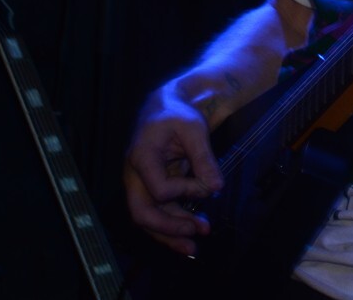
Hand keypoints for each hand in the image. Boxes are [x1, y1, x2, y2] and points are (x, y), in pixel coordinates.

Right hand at [122, 82, 223, 256]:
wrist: (166, 108)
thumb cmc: (177, 115)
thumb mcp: (194, 129)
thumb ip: (204, 158)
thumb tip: (217, 187)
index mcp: (142, 157)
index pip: (159, 189)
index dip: (185, 191)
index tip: (206, 183)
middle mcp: (135, 175)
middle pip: (142, 213)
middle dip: (169, 228)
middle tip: (195, 236)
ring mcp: (141, 184)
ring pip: (148, 218)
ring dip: (172, 233)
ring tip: (195, 244)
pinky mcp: (151, 189)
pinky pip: (158, 212)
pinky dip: (173, 224)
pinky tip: (191, 231)